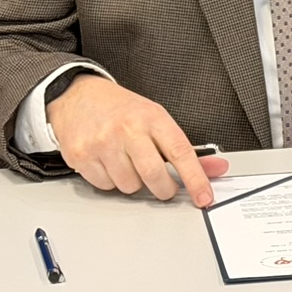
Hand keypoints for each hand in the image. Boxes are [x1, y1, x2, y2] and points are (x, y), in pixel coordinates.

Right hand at [48, 74, 228, 206]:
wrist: (76, 95)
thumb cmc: (120, 109)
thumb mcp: (155, 118)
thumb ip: (183, 147)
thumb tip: (215, 167)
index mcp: (152, 117)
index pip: (180, 152)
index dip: (195, 178)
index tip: (204, 196)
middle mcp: (127, 129)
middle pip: (154, 175)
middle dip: (163, 188)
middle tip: (163, 185)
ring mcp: (102, 143)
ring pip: (129, 186)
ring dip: (133, 182)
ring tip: (127, 162)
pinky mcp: (81, 156)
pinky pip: (105, 186)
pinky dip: (110, 181)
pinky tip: (108, 162)